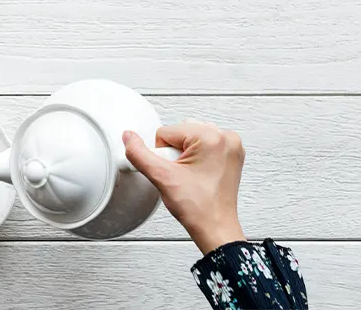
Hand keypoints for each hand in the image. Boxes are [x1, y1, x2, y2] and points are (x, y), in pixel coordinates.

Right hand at [123, 122, 245, 254]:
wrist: (216, 228)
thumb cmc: (199, 209)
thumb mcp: (162, 178)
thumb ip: (140, 154)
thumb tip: (129, 137)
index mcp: (212, 137)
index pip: (167, 131)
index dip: (163, 155)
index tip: (175, 172)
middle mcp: (226, 137)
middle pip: (181, 131)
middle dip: (175, 153)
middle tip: (184, 175)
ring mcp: (231, 145)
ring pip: (192, 137)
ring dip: (186, 154)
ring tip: (191, 176)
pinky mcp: (232, 154)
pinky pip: (205, 144)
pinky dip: (198, 156)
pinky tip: (198, 174)